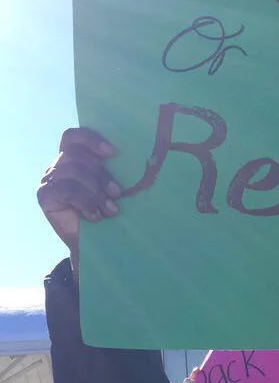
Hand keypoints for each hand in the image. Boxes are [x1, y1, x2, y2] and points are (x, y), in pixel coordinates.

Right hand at [37, 128, 120, 267]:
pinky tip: (94, 216)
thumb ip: (111, 170)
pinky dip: (85, 201)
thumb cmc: (105, 213)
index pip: (73, 137)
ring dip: (96, 191)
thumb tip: (129, 155)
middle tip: (117, 194)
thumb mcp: (110, 188)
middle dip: (100, 174)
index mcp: (71, 158)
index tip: (112, 152)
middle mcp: (57, 166)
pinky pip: (66, 189)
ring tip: (110, 210)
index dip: (91, 139)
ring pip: (73, 172)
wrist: (92, 245)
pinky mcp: (45, 196)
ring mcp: (49, 180)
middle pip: (76, 155)